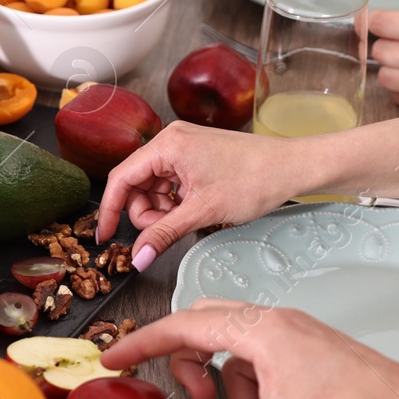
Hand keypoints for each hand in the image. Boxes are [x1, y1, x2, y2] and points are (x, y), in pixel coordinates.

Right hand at [95, 122, 304, 267]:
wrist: (293, 167)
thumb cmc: (256, 178)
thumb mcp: (203, 211)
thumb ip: (164, 234)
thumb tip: (138, 257)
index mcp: (167, 145)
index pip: (121, 178)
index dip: (110, 211)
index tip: (105, 237)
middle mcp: (171, 141)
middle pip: (135, 184)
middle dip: (146, 213)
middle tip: (167, 230)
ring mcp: (184, 148)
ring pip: (153, 187)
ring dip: (163, 210)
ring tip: (189, 218)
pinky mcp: (195, 157)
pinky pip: (170, 184)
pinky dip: (176, 202)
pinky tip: (195, 210)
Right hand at [99, 300, 398, 398]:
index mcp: (262, 329)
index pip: (182, 326)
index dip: (141, 343)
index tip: (112, 359)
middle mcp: (275, 321)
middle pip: (203, 326)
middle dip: (182, 362)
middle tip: (179, 397)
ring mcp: (293, 333)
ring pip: (230, 343)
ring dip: (217, 376)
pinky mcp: (307, 350)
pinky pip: (256, 355)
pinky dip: (244, 381)